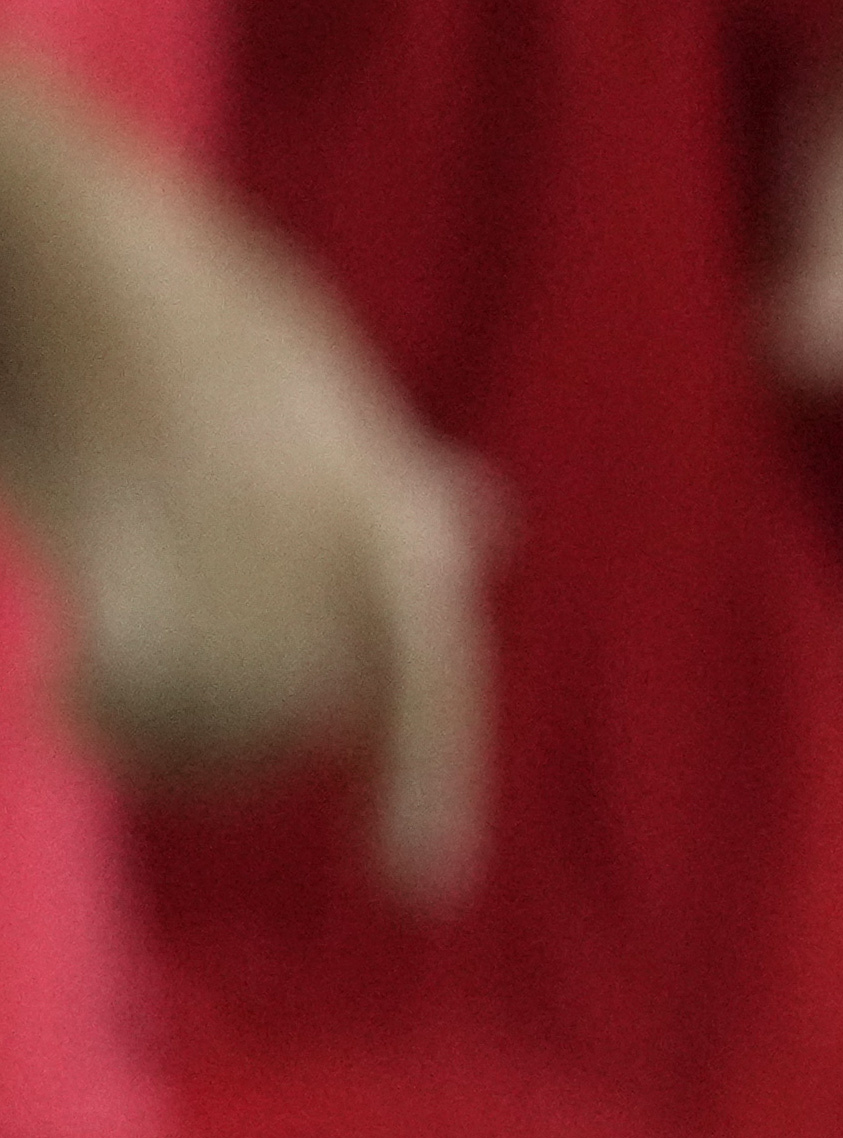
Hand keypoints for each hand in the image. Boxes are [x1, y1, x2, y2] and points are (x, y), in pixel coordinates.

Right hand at [0, 65, 496, 894]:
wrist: (72, 247)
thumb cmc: (189, 303)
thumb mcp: (320, 381)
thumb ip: (389, 478)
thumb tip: (481, 519)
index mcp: (377, 494)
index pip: (431, 664)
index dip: (429, 776)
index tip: (420, 890)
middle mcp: (319, 521)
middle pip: (301, 715)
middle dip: (246, 742)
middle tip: (175, 725)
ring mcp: (220, 531)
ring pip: (220, 716)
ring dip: (164, 738)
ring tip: (114, 692)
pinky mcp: (113, 538)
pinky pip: (132, 686)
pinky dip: (101, 715)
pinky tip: (66, 695)